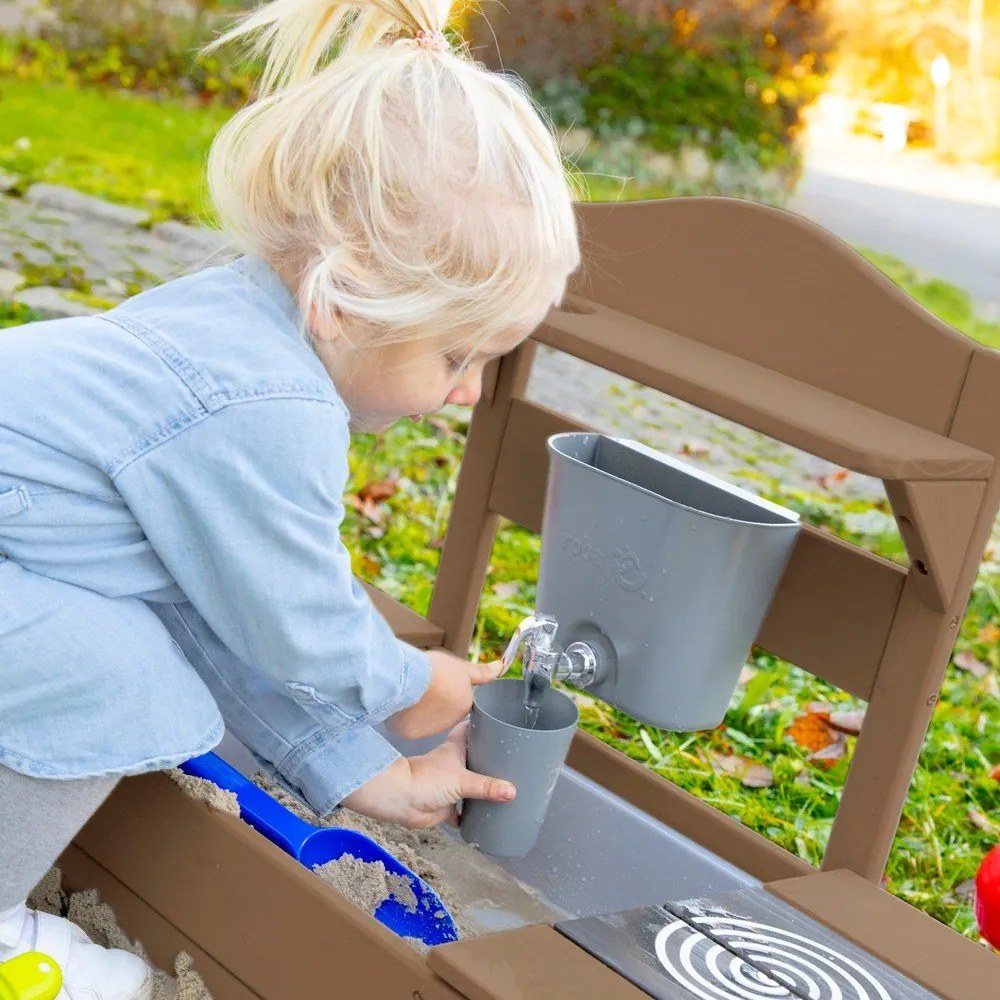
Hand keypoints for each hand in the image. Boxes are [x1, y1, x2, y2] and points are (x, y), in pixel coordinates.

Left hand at [341, 722, 514, 827]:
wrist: (400, 800)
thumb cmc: (427, 779)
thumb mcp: (462, 779)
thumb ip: (487, 786)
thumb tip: (512, 791)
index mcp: (456, 749)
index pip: (470, 728)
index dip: (482, 723)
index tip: (500, 720)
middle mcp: (454, 765)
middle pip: (475, 758)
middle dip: (490, 759)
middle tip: (513, 760)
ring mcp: (450, 785)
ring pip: (471, 785)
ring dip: (483, 788)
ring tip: (507, 789)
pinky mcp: (446, 806)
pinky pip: (463, 812)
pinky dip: (473, 816)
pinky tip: (488, 819)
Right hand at [386, 648, 502, 740]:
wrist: (409, 679)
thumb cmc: (435, 670)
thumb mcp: (461, 668)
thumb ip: (481, 673)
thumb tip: (500, 667)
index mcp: (463, 705)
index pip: (457, 702)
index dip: (448, 693)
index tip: (441, 686)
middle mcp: (449, 722)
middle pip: (440, 713)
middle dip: (434, 703)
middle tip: (425, 687)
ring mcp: (429, 729)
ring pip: (423, 720)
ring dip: (419, 711)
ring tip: (413, 694)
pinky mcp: (411, 733)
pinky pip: (408, 726)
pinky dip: (404, 717)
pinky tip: (402, 704)